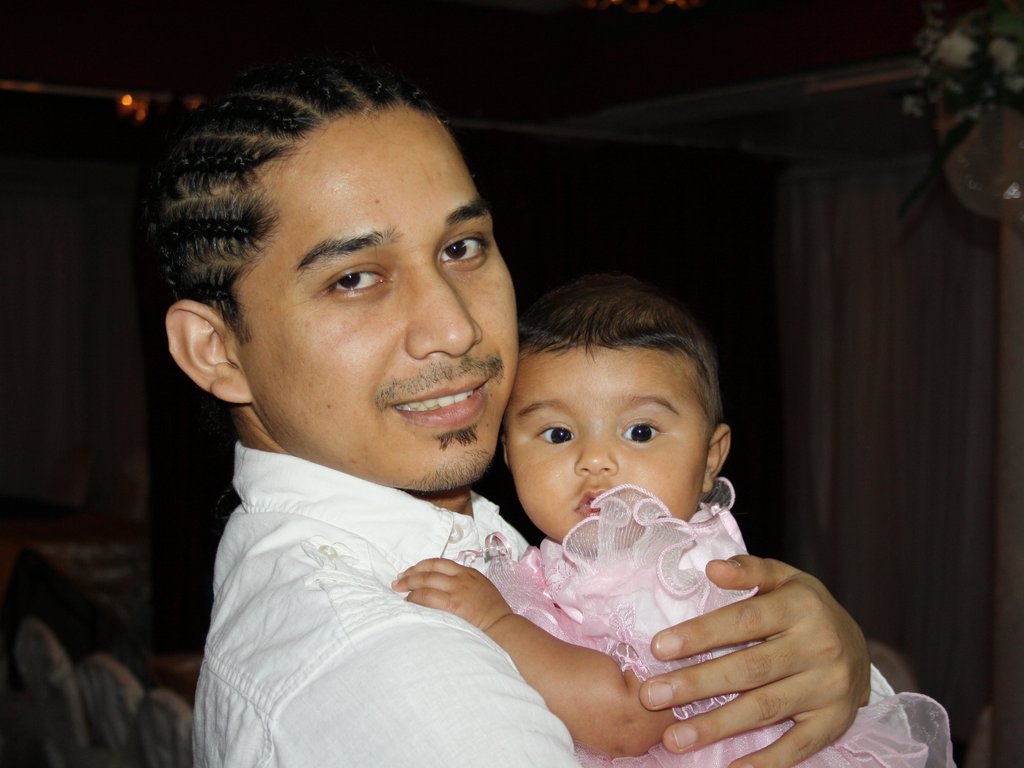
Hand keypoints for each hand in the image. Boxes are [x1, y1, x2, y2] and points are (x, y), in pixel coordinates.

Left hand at [394, 558, 512, 631]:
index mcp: (468, 572)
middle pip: (429, 570)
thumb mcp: (481, 587)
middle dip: (410, 574)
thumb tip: (443, 584)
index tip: (411, 571)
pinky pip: (427, 598)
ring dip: (409, 585)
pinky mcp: (452, 605)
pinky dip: (415, 598)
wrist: (503, 626)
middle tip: (398, 580)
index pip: (440, 563)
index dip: (422, 566)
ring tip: (399, 590)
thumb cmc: (493, 611)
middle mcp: (461, 578)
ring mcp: (456, 591)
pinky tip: (409, 602)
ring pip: (426, 582)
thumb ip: (464, 582)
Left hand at [638, 556, 869, 767]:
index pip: (743, 621)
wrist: (861, 648)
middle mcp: (818, 647)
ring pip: (765, 708)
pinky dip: (765, 762)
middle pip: (749, 669)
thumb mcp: (784, 578)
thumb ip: (748, 570)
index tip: (658, 648)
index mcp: (800, 607)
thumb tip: (712, 568)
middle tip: (651, 696)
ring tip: (674, 737)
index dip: (700, 635)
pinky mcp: (834, 722)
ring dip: (716, 726)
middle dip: (696, 684)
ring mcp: (829, 688)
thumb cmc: (805, 609)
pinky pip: (798, 746)